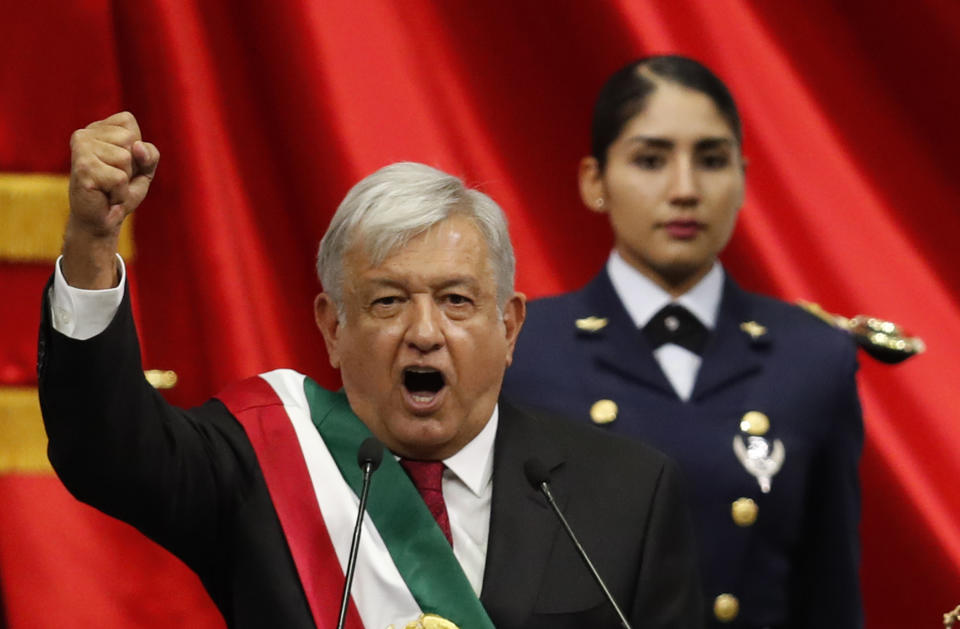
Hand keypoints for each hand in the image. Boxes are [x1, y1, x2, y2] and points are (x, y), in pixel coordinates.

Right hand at [68, 111, 158, 236]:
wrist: (102, 221)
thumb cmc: (121, 192)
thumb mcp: (144, 169)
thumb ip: (150, 154)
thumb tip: (137, 147)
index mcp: (97, 129)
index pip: (127, 121)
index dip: (135, 147)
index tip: (122, 164)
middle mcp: (84, 134)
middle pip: (129, 139)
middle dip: (132, 165)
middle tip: (115, 179)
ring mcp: (81, 150)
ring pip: (125, 158)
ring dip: (124, 180)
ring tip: (109, 187)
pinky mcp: (83, 169)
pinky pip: (119, 178)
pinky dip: (119, 193)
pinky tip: (106, 196)